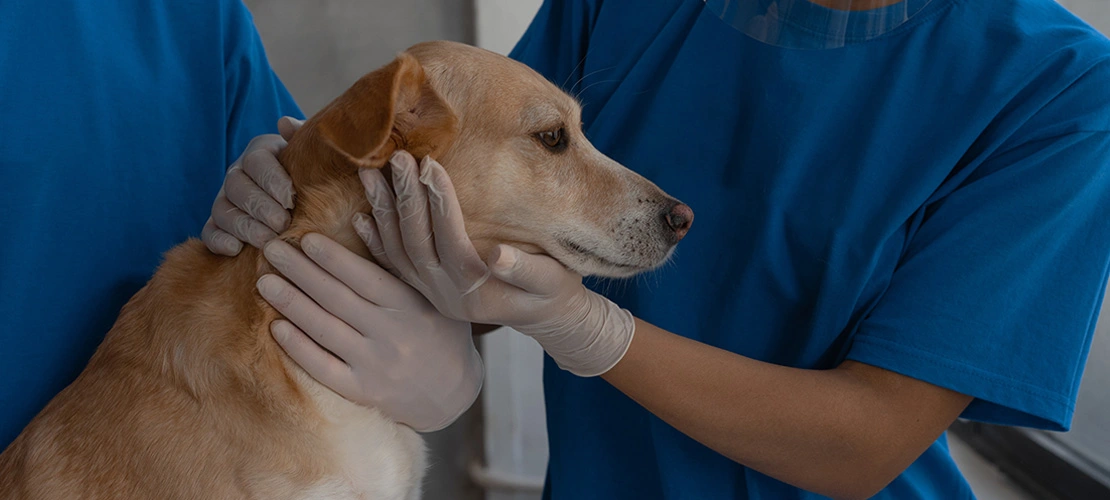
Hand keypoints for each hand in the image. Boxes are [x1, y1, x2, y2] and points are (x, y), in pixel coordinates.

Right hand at [202, 116, 302, 255]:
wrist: (301, 196)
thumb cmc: (310, 173)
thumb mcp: (312, 154)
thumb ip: (303, 138)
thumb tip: (285, 123)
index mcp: (260, 152)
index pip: (257, 161)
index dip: (272, 179)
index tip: (291, 197)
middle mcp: (238, 173)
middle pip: (238, 186)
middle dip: (260, 207)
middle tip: (283, 223)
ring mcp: (225, 199)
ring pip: (223, 210)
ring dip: (244, 227)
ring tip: (267, 240)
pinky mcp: (218, 223)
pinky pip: (209, 232)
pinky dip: (218, 241)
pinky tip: (236, 250)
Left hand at [256, 234, 482, 431]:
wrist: (452, 392)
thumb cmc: (440, 332)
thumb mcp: (431, 294)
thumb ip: (395, 261)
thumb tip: (358, 221)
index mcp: (410, 307)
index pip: (365, 278)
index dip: (333, 258)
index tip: (306, 238)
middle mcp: (392, 335)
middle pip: (337, 299)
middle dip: (300, 272)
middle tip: (271, 250)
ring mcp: (376, 366)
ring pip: (325, 330)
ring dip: (291, 304)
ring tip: (265, 282)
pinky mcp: (362, 392)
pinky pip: (323, 368)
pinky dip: (298, 348)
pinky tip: (276, 328)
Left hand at [357, 151, 634, 376]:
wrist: (544, 317)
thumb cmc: (554, 292)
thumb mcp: (552, 281)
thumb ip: (526, 270)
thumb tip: (498, 254)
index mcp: (475, 289)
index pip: (450, 239)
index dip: (439, 201)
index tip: (430, 163)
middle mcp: (446, 294)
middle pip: (416, 242)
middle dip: (406, 197)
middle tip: (396, 158)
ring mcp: (431, 294)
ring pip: (398, 252)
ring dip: (383, 211)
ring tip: (369, 174)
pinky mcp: (425, 291)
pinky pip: (393, 266)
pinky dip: (377, 240)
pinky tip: (363, 215)